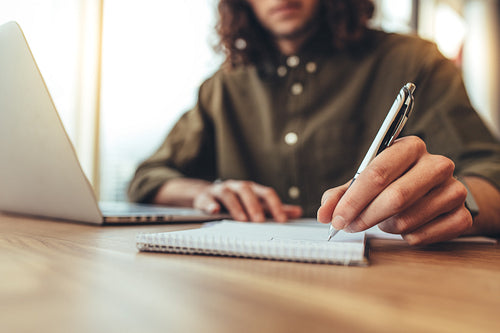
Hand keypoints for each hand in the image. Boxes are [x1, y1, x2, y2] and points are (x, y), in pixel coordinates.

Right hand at [193, 180, 302, 221]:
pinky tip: (213, 211)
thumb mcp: (256, 203)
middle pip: (247, 191)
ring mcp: (221, 190)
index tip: (282, 220)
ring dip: (236, 207)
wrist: (207, 195)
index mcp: (252, 189)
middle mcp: (237, 187)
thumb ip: (274, 208)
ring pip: (229, 194)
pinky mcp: (205, 197)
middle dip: (254, 206)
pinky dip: (210, 205)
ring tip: (241, 220)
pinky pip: (207, 200)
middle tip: (260, 221)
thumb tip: (297, 212)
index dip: (275, 205)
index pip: (266, 193)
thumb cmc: (236, 200)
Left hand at [317, 136, 471, 244]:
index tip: (335, 219)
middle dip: (365, 216)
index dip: (353, 200)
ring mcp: (454, 190)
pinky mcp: (462, 216)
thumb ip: (341, 195)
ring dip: (385, 227)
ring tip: (382, 221)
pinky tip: (405, 228)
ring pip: (407, 220)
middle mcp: (436, 164)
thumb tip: (324, 214)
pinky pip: (423, 236)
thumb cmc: (396, 183)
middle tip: (349, 226)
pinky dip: (406, 238)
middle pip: (395, 197)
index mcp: (409, 147)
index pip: (377, 173)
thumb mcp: (366, 182)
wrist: (437, 192)